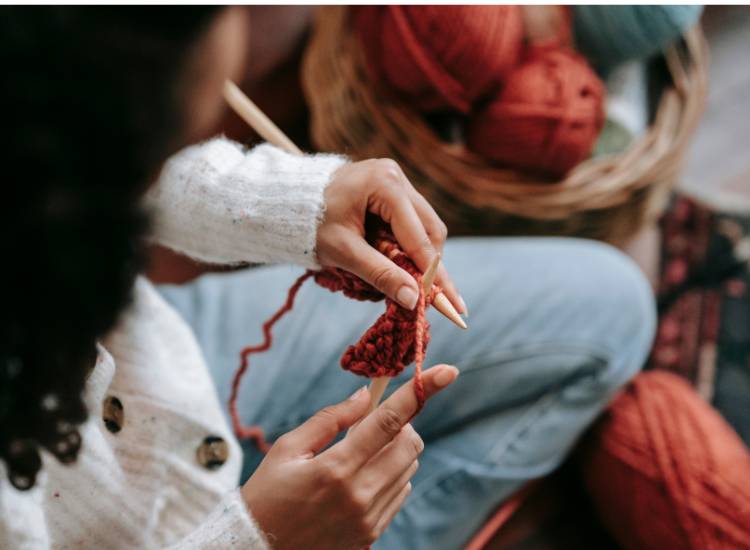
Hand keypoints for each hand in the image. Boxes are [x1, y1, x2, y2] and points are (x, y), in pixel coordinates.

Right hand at [241, 364, 458, 548]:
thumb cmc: (266, 495)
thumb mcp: (287, 450)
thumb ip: (330, 419)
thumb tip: (366, 396)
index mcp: (336, 468)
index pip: (389, 421)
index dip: (421, 392)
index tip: (447, 371)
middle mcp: (360, 495)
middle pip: (410, 444)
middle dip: (401, 425)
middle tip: (371, 425)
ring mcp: (369, 519)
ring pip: (409, 468)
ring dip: (395, 451)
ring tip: (358, 456)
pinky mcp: (372, 534)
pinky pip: (400, 494)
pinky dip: (391, 476)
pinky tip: (360, 479)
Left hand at [317, 159, 464, 312]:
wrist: (287, 201)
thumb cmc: (310, 224)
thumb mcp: (343, 252)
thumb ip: (380, 274)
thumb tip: (414, 300)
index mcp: (385, 184)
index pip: (419, 237)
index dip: (435, 274)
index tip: (452, 304)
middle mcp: (396, 176)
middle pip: (430, 229)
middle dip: (431, 266)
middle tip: (435, 300)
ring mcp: (395, 180)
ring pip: (424, 226)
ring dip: (419, 257)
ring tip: (410, 283)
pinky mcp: (390, 189)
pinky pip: (410, 222)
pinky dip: (407, 245)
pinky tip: (398, 263)